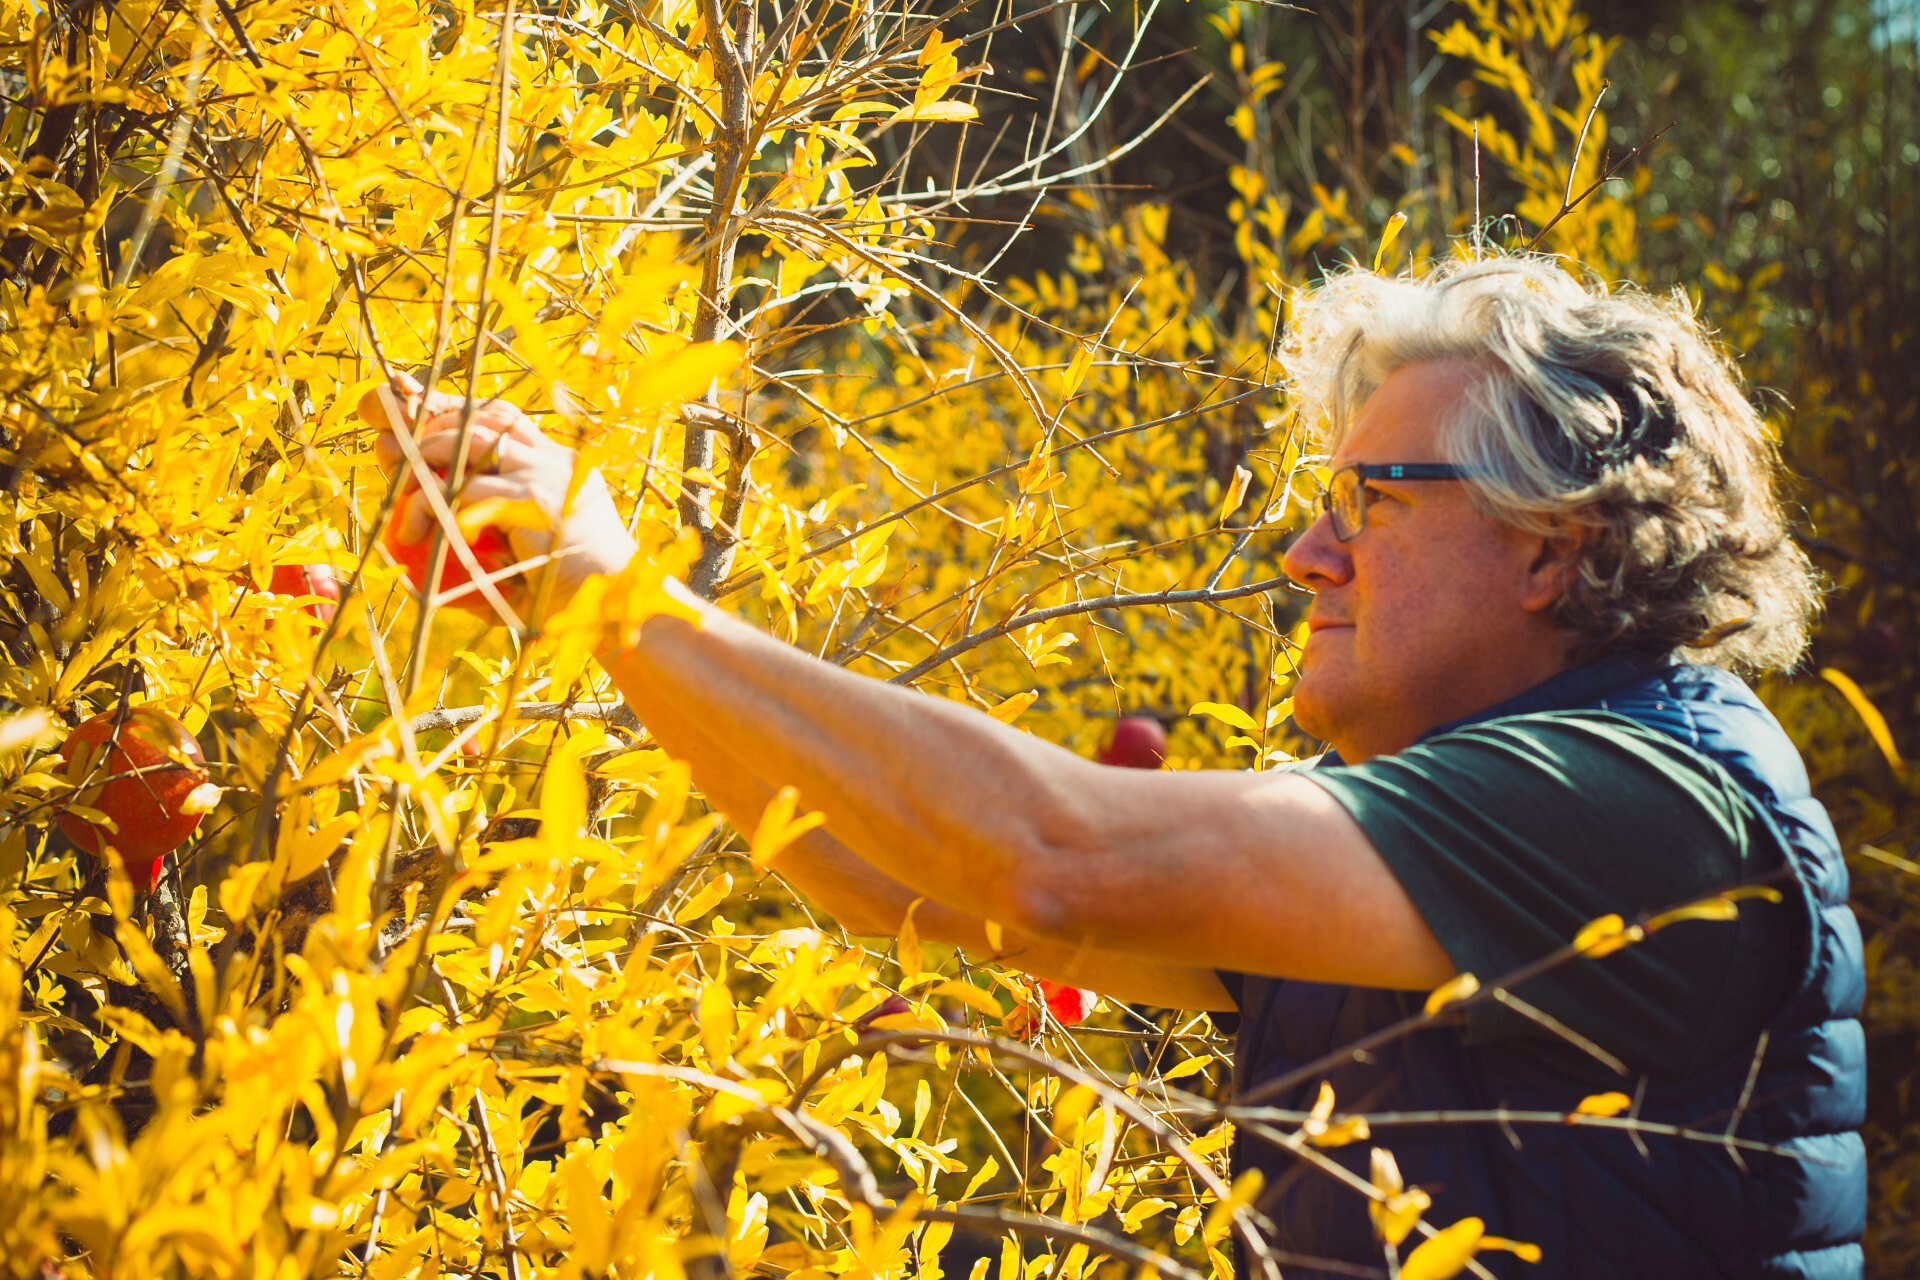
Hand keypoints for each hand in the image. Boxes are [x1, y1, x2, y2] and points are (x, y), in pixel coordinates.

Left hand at [357, 377, 639, 611]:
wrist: (617, 607)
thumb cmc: (575, 593)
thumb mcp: (534, 552)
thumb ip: (498, 533)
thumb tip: (432, 536)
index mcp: (563, 465)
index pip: (504, 417)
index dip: (457, 414)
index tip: (420, 429)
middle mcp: (555, 460)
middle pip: (480, 417)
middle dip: (430, 433)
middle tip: (400, 470)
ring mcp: (545, 475)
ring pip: (465, 442)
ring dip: (424, 466)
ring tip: (405, 507)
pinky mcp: (531, 501)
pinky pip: (461, 490)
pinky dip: (430, 508)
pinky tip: (421, 535)